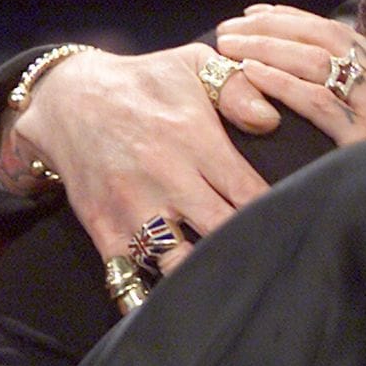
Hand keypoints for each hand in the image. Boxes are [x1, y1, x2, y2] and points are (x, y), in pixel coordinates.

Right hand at [11, 43, 275, 271]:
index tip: (297, 221)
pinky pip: (131, 279)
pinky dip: (155, 296)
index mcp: (194, 141)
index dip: (277, 211)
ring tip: (236, 283)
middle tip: (277, 259)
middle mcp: (165, 179)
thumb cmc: (145, 82)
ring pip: (180, 263)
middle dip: (252, 246)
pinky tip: (184, 300)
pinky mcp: (104, 232)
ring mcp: (132, 210)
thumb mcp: (193, 64)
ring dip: (208, 274)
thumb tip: (270, 120)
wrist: (68, 101)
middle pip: (222, 231)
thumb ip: (237, 87)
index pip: (249, 192)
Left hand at [215, 5, 365, 177]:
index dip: (296, 20)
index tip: (262, 15)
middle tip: (234, 24)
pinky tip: (252, 74)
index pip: (341, 33)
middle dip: (273, 26)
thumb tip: (339, 88)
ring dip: (266, 48)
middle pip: (323, 36)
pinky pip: (317, 99)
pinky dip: (281, 83)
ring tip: (230, 45)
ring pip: (315, 59)